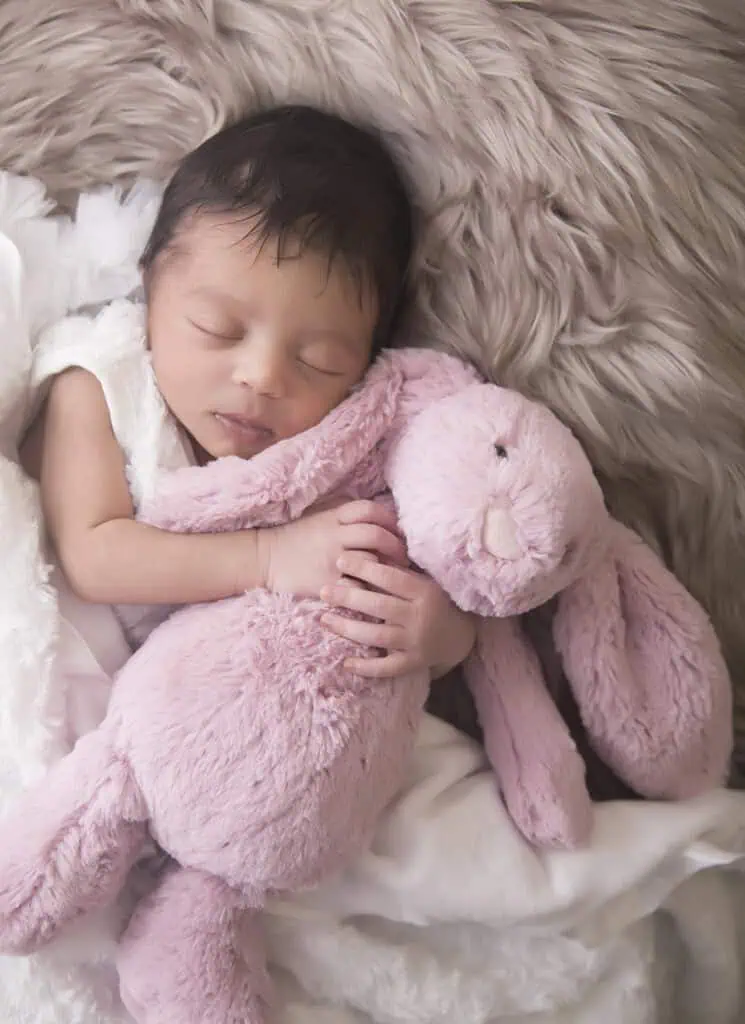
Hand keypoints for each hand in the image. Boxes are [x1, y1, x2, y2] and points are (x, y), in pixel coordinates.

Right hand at [257, 499, 407, 598]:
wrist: (264, 559)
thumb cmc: (296, 539)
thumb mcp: (319, 518)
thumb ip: (345, 516)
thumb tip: (380, 517)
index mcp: (333, 517)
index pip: (369, 509)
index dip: (389, 519)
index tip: (399, 530)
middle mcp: (334, 536)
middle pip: (375, 535)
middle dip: (396, 546)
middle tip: (404, 557)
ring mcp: (330, 560)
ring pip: (369, 562)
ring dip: (384, 570)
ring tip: (393, 578)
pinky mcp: (326, 583)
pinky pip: (355, 587)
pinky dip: (366, 591)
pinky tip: (373, 593)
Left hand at [320, 551, 476, 678]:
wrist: (458, 635)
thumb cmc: (433, 600)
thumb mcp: (423, 581)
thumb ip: (398, 570)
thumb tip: (366, 550)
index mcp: (424, 591)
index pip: (391, 578)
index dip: (364, 568)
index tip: (341, 561)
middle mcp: (420, 617)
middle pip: (379, 606)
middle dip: (348, 598)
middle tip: (323, 591)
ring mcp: (417, 642)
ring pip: (378, 636)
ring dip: (348, 629)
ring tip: (324, 620)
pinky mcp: (413, 663)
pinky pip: (387, 668)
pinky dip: (366, 667)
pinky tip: (346, 663)